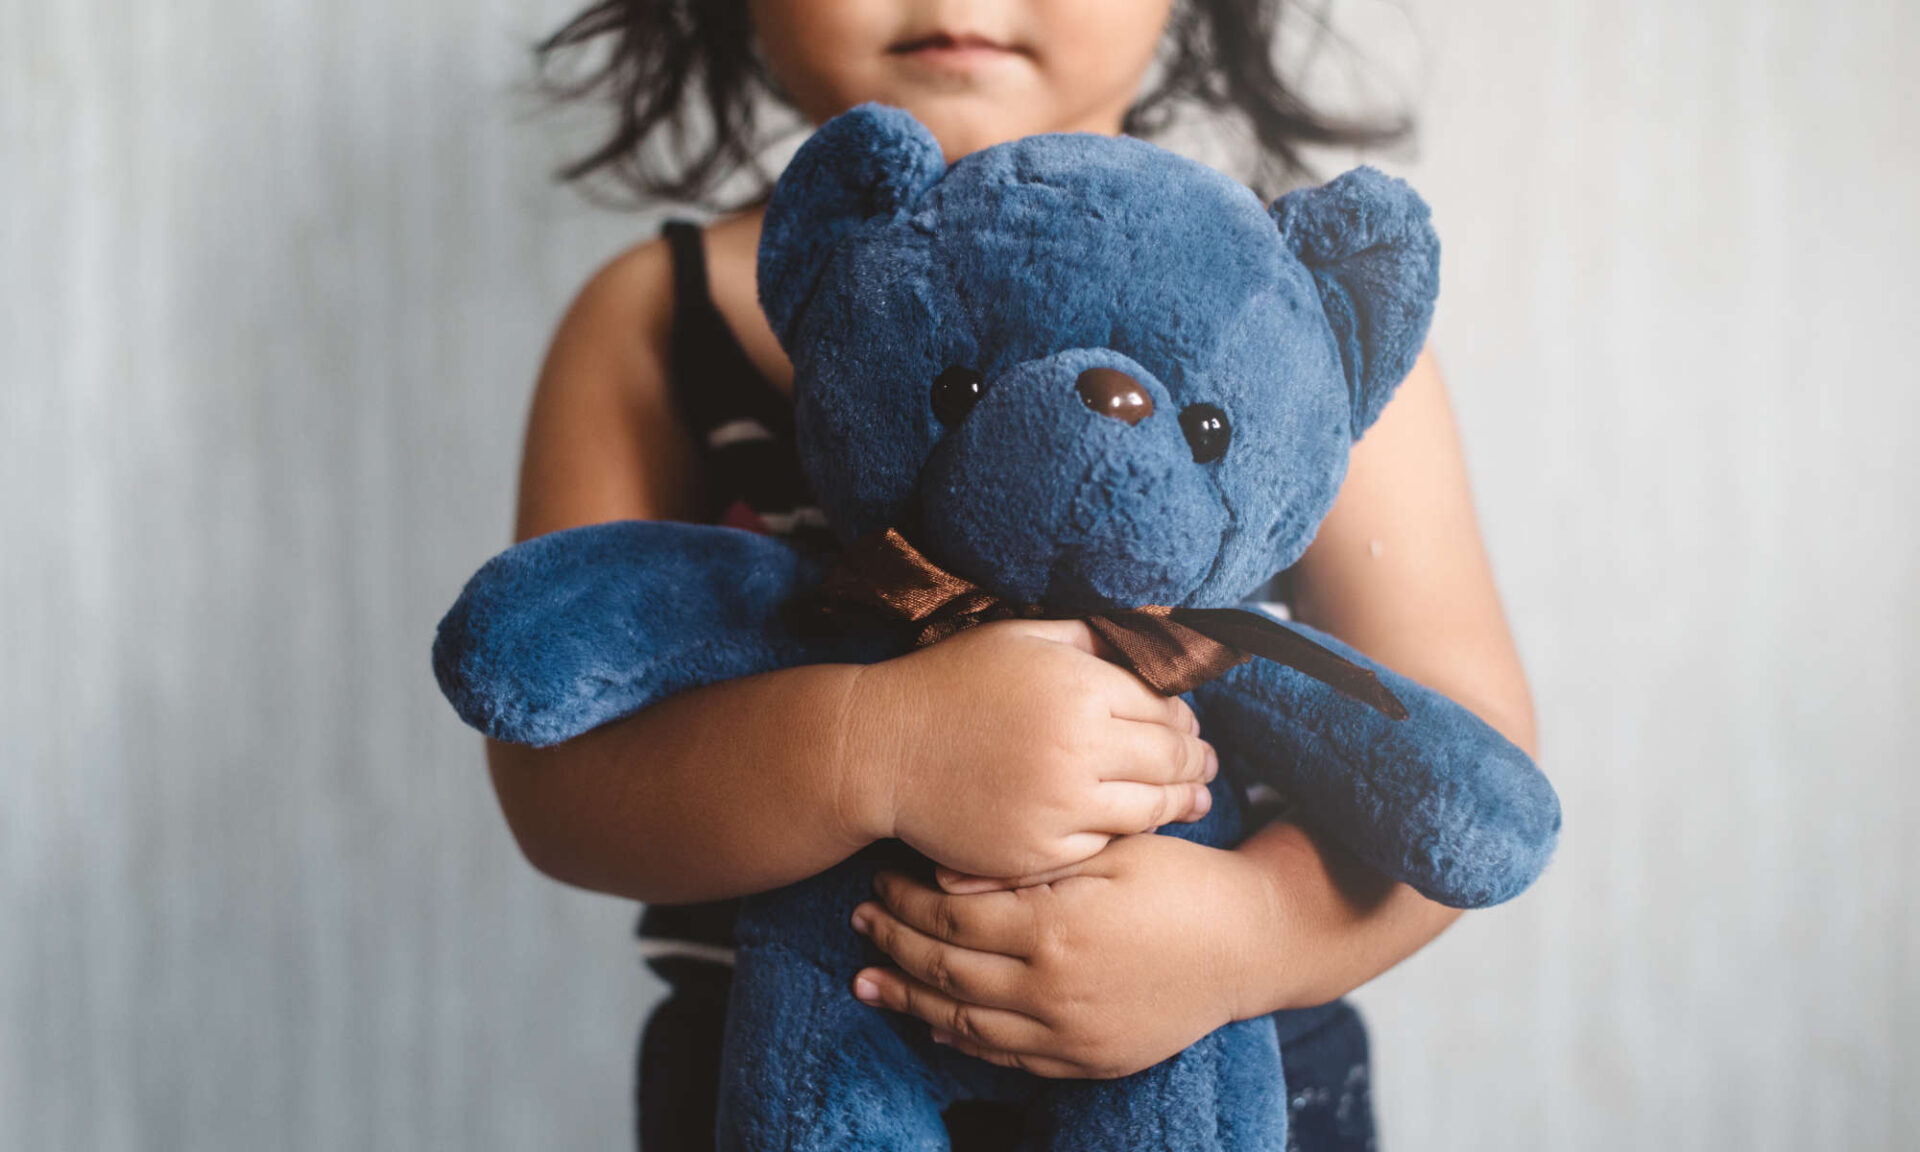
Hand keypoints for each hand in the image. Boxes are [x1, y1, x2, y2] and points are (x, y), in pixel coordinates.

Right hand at [842, 620, 1216, 879]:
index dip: (1186, 719)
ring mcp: (1062, 807)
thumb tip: (1148, 640)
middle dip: (1198, 762)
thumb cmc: (950, 683)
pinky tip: (1136, 824)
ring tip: (1196, 800)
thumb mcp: (1019, 636)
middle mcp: (1081, 749)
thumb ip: (1087, 637)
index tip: (1191, 726)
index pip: (1166, 709)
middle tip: (1210, 765)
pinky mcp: (1041, 851)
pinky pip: (1105, 845)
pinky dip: (1125, 834)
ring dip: (1182, 803)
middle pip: (1172, 760)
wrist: (882, 749)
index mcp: (1082, 689)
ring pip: (1151, 809)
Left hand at [847, 833, 1280, 1079]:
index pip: (951, 920)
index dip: (905, 900)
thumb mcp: (1108, 850)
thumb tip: (943, 878)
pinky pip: (1008, 1059)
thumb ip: (1026, 866)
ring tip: (869, 983)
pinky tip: (937, 1025)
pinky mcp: (1089, 1061)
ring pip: (966, 1024)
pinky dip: (963, 1041)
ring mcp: (1071, 1034)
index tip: (880, 879)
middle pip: (946, 973)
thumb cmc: (1180, 878)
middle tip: (860, 922)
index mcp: (1056, 928)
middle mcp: (1055, 990)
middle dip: (894, 945)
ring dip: (910, 1003)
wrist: (1249, 942)